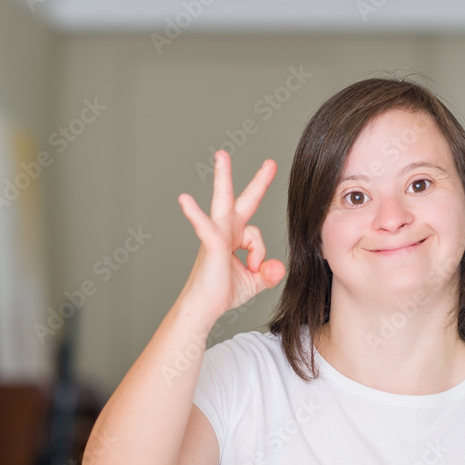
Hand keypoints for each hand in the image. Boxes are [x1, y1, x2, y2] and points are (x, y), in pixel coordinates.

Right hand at [178, 150, 284, 319]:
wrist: (203, 308)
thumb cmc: (222, 293)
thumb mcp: (254, 283)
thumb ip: (269, 273)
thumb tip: (279, 267)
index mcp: (236, 237)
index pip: (253, 222)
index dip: (261, 199)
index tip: (271, 171)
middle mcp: (226, 231)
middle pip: (241, 200)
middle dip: (257, 181)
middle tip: (270, 163)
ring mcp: (217, 235)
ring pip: (225, 204)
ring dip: (222, 178)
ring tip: (221, 156)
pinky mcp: (210, 244)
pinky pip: (206, 226)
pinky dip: (195, 214)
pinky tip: (184, 200)